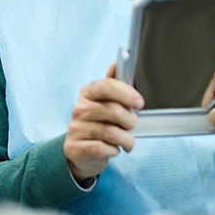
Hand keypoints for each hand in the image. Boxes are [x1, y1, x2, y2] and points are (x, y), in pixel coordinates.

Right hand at [63, 64, 143, 182]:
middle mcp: (79, 109)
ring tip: (125, 141)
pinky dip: (114, 151)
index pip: (105, 86)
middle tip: (131, 125)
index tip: (139, 102)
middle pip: (113, 110)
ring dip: (126, 140)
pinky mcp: (75, 147)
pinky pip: (104, 149)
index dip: (125, 93)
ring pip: (111, 132)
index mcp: (88, 93)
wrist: (82, 152)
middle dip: (130, 121)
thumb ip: (114, 84)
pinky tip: (113, 149)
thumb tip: (116, 63)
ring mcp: (75, 128)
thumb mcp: (106, 103)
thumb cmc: (99, 124)